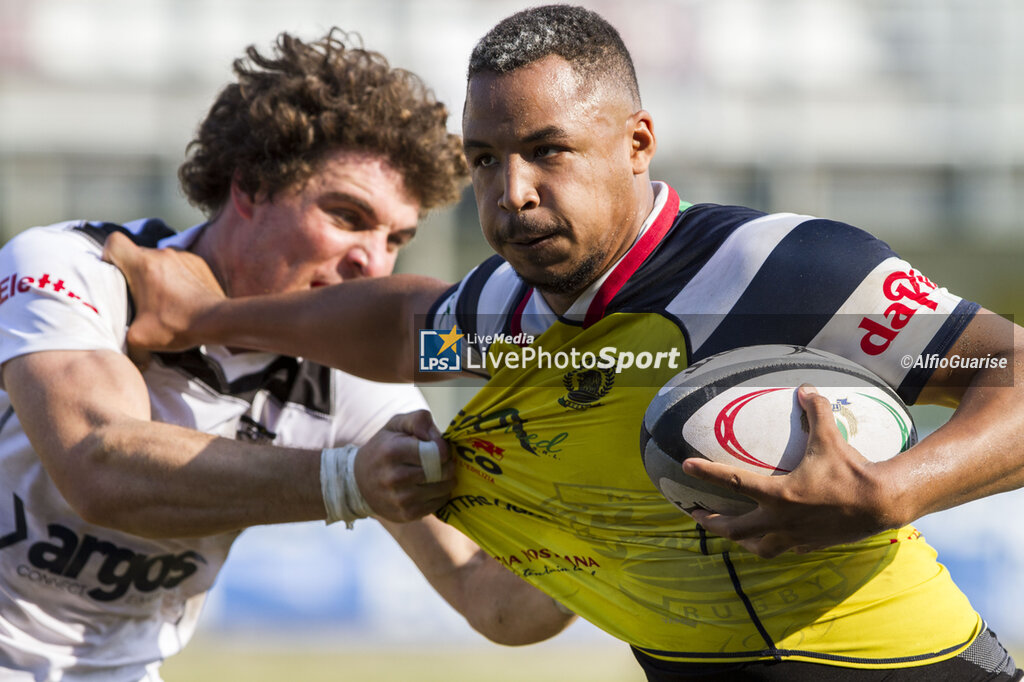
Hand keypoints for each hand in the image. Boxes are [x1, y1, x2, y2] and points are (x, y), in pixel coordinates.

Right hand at [102, 232, 225, 351]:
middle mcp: (162, 254)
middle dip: (134, 272)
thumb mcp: (139, 337)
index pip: (113, 242)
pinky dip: (176, 277)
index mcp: (142, 264)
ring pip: (159, 259)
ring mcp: (183, 256)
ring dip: (156, 274)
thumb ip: (123, 337)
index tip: (114, 274)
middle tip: (137, 295)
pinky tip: (181, 296)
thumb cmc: (177, 325)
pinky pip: (179, 264)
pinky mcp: (199, 263)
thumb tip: (122, 350)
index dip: (108, 256)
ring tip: (162, 298)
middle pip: (137, 254)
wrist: (218, 321)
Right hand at [355, 410, 455, 521]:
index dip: (443, 449)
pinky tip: (432, 488)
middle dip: (447, 465)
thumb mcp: (396, 425)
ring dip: (447, 481)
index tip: (440, 449)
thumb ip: (419, 420)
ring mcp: (400, 499)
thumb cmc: (384, 447)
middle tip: (443, 462)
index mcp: (392, 451)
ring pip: (442, 489)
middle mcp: (394, 477)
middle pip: (441, 471)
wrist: (358, 481)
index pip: (434, 451)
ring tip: (439, 474)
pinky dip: (441, 495)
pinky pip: (437, 505)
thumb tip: (438, 439)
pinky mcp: (406, 514)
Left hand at [682, 385, 901, 557]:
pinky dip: (768, 544)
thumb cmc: (852, 470)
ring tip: (728, 533)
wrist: (882, 504)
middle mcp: (780, 520)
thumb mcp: (830, 438)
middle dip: (710, 522)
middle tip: (694, 513)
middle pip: (733, 528)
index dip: (706, 473)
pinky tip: (767, 538)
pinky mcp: (809, 546)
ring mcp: (794, 537)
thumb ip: (815, 412)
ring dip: (737, 540)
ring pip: (756, 546)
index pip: (733, 482)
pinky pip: (782, 549)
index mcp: (778, 494)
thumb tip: (805, 388)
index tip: (685, 467)